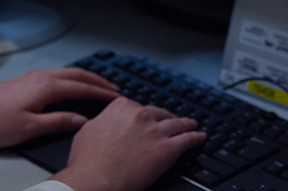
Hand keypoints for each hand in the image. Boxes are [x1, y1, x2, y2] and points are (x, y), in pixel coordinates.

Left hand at [0, 68, 120, 147]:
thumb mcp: (29, 128)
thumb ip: (58, 122)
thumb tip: (81, 120)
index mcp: (45, 87)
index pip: (81, 88)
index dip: (101, 93)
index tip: (115, 97)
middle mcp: (41, 76)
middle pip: (77, 74)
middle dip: (98, 81)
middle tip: (114, 89)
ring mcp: (33, 76)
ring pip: (67, 72)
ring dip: (86, 78)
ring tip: (99, 86)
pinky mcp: (26, 79)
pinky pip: (58, 74)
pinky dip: (73, 78)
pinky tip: (74, 85)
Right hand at [50, 98, 205, 190]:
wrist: (96, 179)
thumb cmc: (87, 161)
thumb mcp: (87, 131)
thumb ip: (99, 123)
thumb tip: (100, 123)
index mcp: (121, 108)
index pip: (138, 107)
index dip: (143, 116)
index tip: (146, 119)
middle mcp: (140, 115)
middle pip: (159, 114)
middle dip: (165, 118)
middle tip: (170, 121)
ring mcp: (155, 131)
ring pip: (177, 124)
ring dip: (186, 123)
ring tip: (192, 124)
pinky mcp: (167, 149)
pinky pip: (187, 140)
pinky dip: (196, 137)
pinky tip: (200, 137)